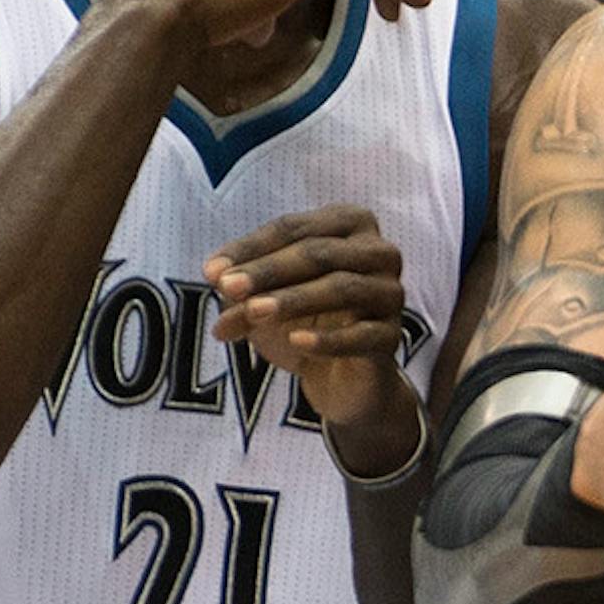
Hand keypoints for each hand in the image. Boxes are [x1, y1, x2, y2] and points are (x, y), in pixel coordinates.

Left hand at [206, 206, 418, 457]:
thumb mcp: (263, 301)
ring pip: (343, 288)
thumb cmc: (304, 321)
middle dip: (270, 270)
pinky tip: (297, 341)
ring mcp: (390, 293)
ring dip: (294, 299)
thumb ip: (241, 289)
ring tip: (253, 313)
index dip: (251, 248)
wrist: (339, 379)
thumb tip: (218, 278)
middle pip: (321, 253)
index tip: (211, 272)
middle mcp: (378, 252)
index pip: (295, 228)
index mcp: (350, 224)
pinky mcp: (392, 336)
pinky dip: (329, 338)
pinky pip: (363, 335)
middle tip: (228, 288)